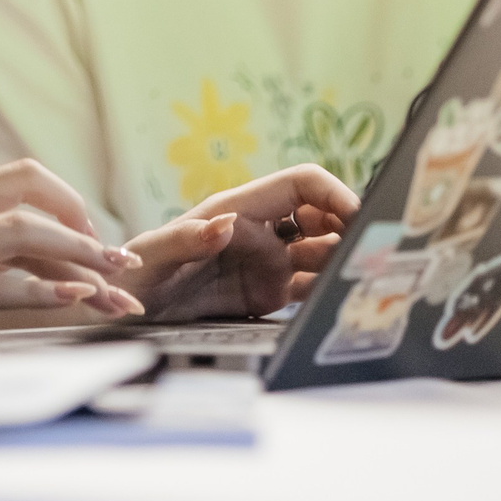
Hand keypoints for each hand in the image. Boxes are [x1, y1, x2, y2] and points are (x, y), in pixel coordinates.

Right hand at [0, 159, 143, 338]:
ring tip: (117, 281)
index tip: (91, 236)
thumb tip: (23, 266)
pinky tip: (73, 298)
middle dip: (86, 226)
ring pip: (24, 232)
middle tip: (123, 259)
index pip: (22, 175)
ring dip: (80, 256)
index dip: (68, 201)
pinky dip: (42, 288)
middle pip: (33, 195)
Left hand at [117, 164, 357, 322]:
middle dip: (350, 230)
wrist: (125, 315)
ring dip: (344, 263)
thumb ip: (186, 239)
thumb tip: (228, 222)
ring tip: (368, 281)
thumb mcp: (152, 256)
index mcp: (238, 209)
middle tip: (375, 257)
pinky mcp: (269, 296)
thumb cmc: (132, 276)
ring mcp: (268, 264)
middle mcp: (260, 232)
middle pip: (322, 217)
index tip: (361, 218)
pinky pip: (310, 289)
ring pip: (323, 255)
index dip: (336, 194)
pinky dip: (330, 292)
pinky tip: (346, 302)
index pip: (301, 184)